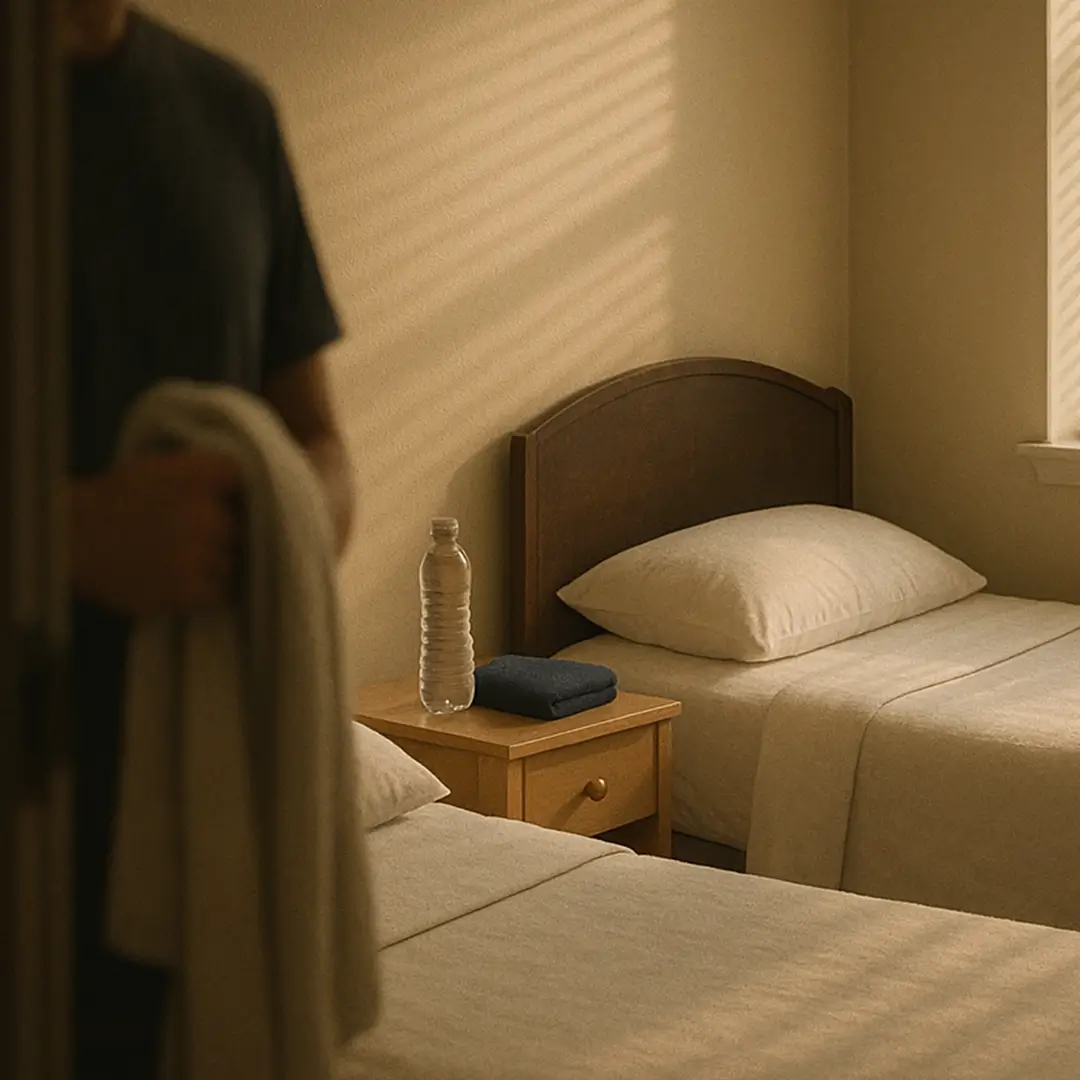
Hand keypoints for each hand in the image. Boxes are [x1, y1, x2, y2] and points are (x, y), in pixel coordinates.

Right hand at [69, 451, 243, 616]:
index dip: (232, 492)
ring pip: (231, 561)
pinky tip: (181, 581)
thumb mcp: (155, 468)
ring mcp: (203, 555)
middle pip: (239, 526)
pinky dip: (206, 590)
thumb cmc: (111, 501)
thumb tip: (233, 482)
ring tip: (183, 561)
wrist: (71, 543)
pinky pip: (220, 592)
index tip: (222, 500)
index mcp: (200, 477)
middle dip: (222, 532)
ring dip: (215, 563)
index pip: (240, 479)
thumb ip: (198, 472)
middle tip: (194, 536)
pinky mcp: (192, 591)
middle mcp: (209, 515)